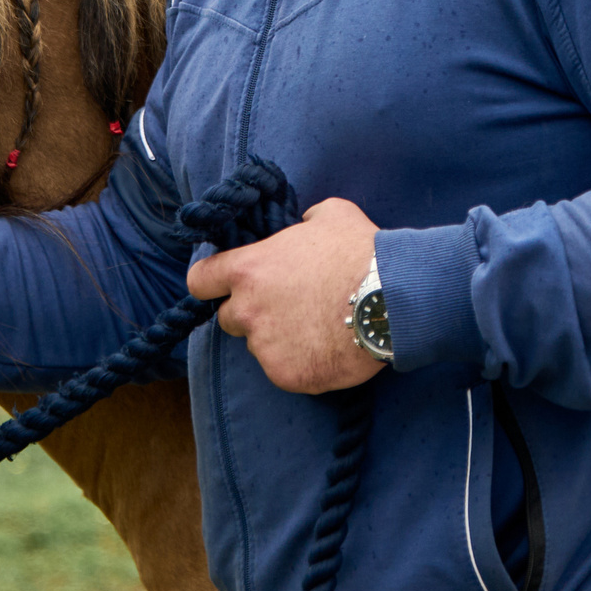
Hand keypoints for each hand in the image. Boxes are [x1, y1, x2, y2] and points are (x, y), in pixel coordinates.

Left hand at [186, 197, 384, 393]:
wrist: (391, 299)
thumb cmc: (360, 251)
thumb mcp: (331, 214)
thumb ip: (305, 220)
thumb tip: (305, 224)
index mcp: (249, 269)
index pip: (200, 281)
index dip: (211, 283)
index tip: (224, 286)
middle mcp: (248, 310)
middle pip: (229, 319)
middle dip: (252, 314)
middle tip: (287, 308)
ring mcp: (265, 347)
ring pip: (259, 347)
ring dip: (279, 339)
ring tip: (316, 329)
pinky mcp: (287, 375)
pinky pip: (285, 371)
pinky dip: (301, 363)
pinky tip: (328, 348)